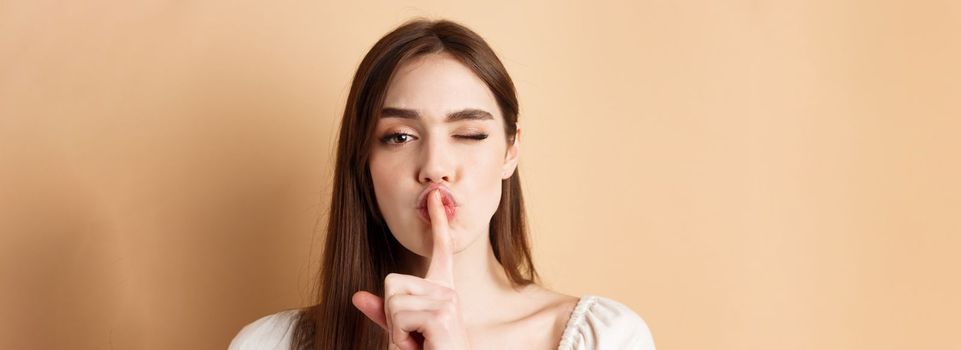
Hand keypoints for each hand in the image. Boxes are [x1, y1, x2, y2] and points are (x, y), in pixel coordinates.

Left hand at [352, 189, 470, 349]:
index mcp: (441, 291)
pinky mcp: (442, 314)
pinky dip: (399, 337)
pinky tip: (421, 345)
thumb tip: (358, 296)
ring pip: (392, 300)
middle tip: (412, 337)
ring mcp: (448, 300)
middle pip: (392, 281)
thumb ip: (382, 314)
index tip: (435, 197)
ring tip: (418, 343)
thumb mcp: (400, 333)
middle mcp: (448, 290)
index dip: (438, 223)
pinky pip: (397, 315)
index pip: (440, 251)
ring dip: (395, 330)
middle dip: (390, 315)